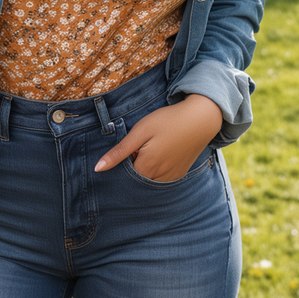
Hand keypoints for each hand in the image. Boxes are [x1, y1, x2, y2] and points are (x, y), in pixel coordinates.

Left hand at [94, 94, 222, 181]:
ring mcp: (171, 177)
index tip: (130, 146)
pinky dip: (157, 169)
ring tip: (154, 145)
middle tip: (143, 143)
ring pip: (149, 179)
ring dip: (146, 167)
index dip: (123, 159)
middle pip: (136, 177)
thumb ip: (119, 152)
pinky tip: (163, 151)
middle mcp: (158, 178)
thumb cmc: (167, 121)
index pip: (123, 174)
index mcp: (146, 168)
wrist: (200, 119)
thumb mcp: (140, 132)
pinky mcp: (179, 174)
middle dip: (133, 164)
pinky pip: (162, 178)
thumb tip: (98, 168)